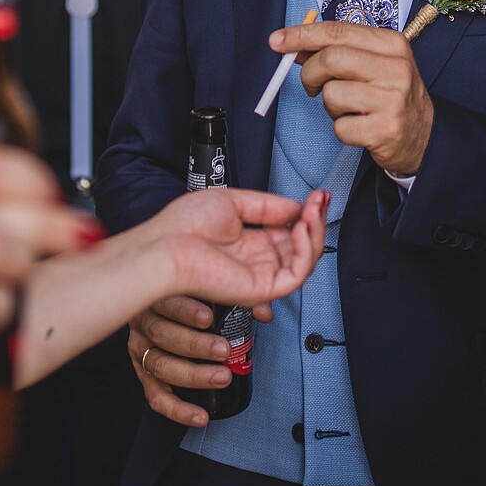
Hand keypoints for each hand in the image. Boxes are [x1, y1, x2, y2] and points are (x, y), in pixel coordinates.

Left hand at [128, 188, 328, 426]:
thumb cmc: (185, 225)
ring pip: (305, 261)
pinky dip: (306, 251)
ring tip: (312, 213)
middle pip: (301, 247)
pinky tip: (302, 229)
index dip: (306, 215)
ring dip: (315, 233)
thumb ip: (267, 206)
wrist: (166, 246)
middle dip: (316, 221)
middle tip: (319, 201)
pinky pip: (296, 275)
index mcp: (248, 243)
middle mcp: (257, 261)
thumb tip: (296, 206)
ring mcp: (260, 276)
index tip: (316, 197)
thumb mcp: (232, 201)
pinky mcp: (261, 289)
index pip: (288, 233)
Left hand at [273, 19, 435, 176]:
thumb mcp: (371, 64)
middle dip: (310, 74)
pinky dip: (341, 130)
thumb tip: (293, 45)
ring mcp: (393, 99)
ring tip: (350, 109)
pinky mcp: (385, 130)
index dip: (301, 35)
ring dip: (330, 106)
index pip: (337, 31)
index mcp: (392, 43)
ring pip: (331, 95)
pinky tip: (360, 127)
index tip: (276, 41)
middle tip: (312, 86)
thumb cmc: (389, 95)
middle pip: (330, 60)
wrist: (424, 136)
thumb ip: (336, 51)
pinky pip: (339, 127)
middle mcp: (396, 67)